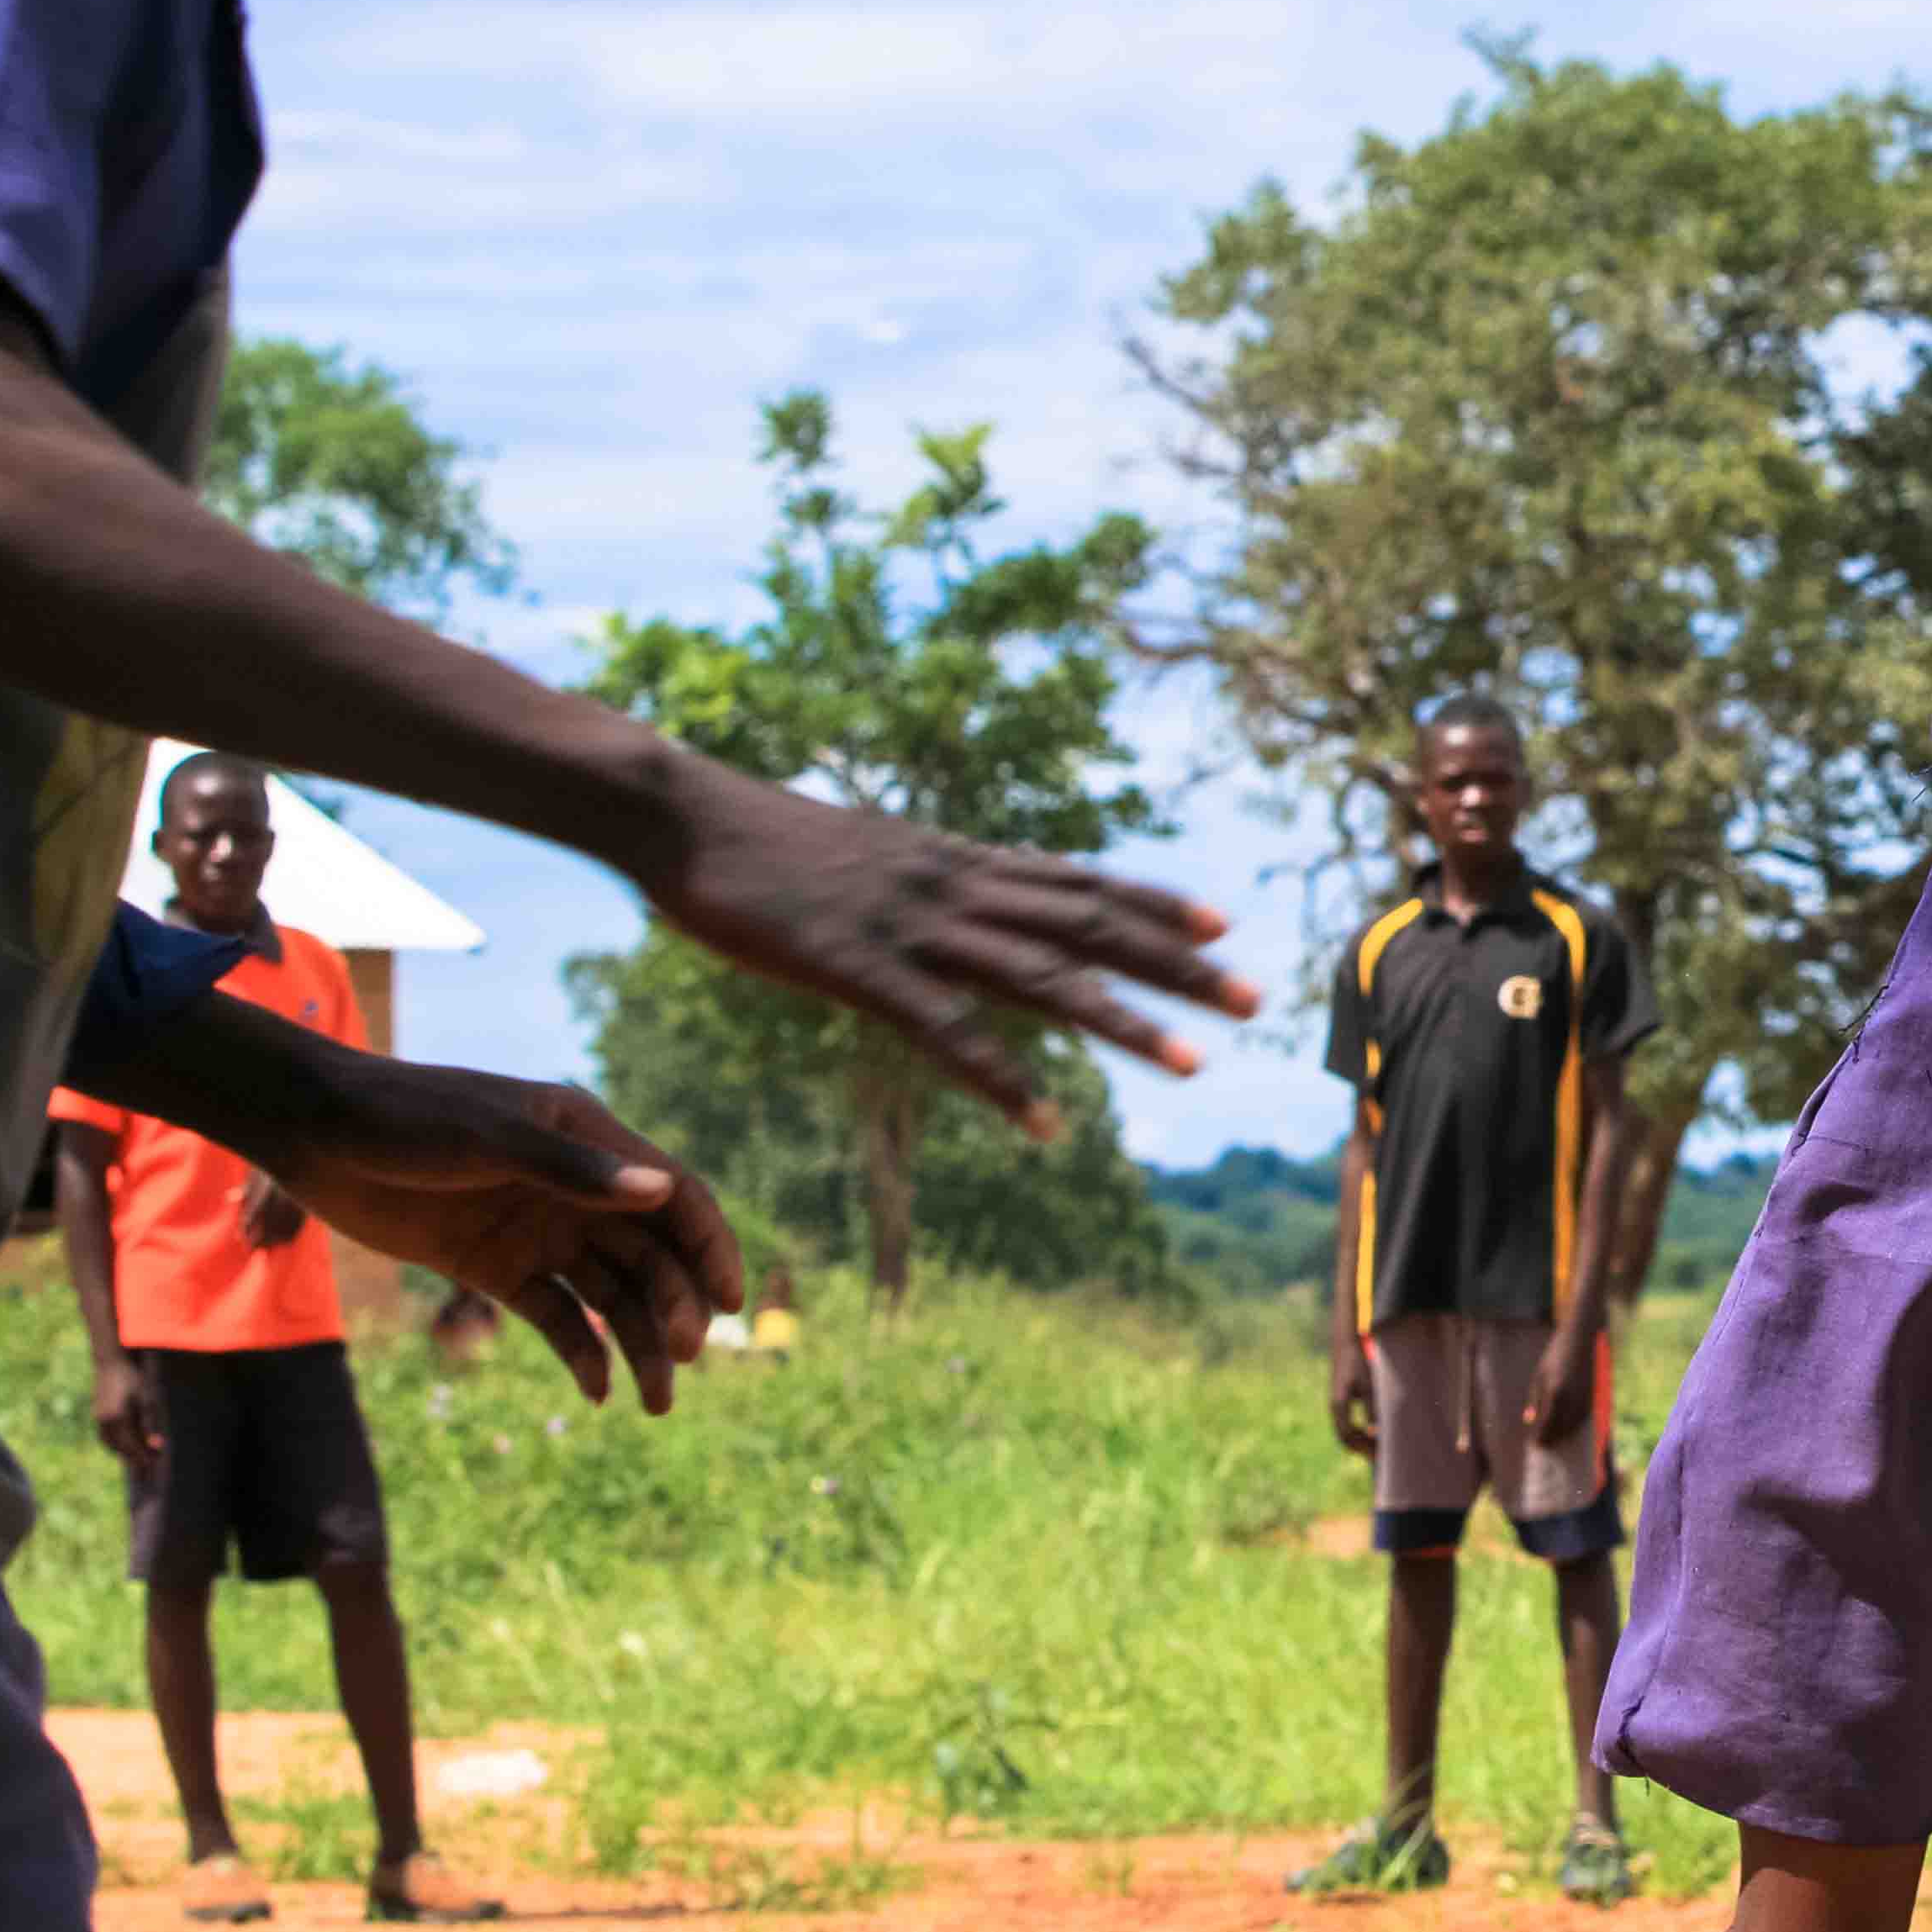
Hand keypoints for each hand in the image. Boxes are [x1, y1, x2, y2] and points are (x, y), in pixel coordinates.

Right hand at [91, 1358, 160, 1468]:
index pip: (131, 1446)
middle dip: (136, 1456)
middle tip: (153, 1458)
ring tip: (142, 1454)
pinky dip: (116, 1445)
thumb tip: (156, 1445)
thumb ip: (149, 1424)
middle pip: (121, 1448)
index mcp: (118, 1418)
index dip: (143, 1456)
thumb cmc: (134, 1379)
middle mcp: (105, 1422)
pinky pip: (106, 1438)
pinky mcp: (97, 1416)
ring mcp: (99, 1419)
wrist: (112, 1363)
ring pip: (111, 1445)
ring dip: (125, 1452)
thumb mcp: (146, 1400)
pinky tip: (128, 1444)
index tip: (155, 1461)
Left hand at [247, 1061, 744, 1415]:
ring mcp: (537, 1230)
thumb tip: (663, 1193)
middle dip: (675, 1307)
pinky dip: (581, 1352)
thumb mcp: (490, 1138)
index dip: (711, 1246)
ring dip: (640, 1342)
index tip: (731, 1303)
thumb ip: (573, 1170)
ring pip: (610, 1294)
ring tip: (656, 1399)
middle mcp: (576, 1188)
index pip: (675, 1197)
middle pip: (651, 1255)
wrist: (317, 1134)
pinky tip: (597, 1391)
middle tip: (681, 1359)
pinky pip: (554, 1317)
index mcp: (590, 1141)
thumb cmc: (407, 1117)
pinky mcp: (495, 1267)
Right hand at [636, 764, 1260, 1137]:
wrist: (679, 812)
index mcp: (954, 859)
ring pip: (1041, 981)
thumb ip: (918, 875)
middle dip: (1176, 967)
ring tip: (1192, 1067)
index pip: (1078, 880)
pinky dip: (1001, 1077)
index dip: (1155, 903)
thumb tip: (956, 885)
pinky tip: (1046, 1120)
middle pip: (1088, 930)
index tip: (1222, 925)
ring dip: (1122, 1027)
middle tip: (1252, 1002)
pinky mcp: (856, 970)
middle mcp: (953, 887)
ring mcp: (911, 928)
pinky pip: (944, 1033)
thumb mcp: (862, 849)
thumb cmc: (758, 838)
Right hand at [1328, 1338, 1376, 1456]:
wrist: (1346, 1343)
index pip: (1347, 1436)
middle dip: (1361, 1448)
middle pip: (1344, 1438)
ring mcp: (1337, 1405)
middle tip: (1379, 1455)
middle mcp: (1335, 1407)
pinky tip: (1373, 1432)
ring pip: (1345, 1431)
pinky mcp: (1342, 1400)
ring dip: (1360, 1441)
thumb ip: (1372, 1408)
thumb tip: (1376, 1431)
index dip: (1362, 1447)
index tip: (1378, 1453)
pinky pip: (1347, 1423)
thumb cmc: (1358, 1362)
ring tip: (1378, 1447)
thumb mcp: (1368, 1385)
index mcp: (1339, 1405)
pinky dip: (1358, 1432)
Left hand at [1529, 1324, 1602, 1442]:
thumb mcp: (1540, 1375)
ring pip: (1574, 1425)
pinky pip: (1583, 1418)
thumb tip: (1529, 1420)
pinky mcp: (1592, 1396)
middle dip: (1552, 1439)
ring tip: (1554, 1441)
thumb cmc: (1556, 1354)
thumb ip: (1535, 1399)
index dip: (1541, 1436)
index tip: (1534, 1445)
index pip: (1547, 1424)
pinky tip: (1567, 1429)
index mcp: (1556, 1394)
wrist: (1582, 1339)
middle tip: (1542, 1446)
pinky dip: (1574, 1426)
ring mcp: (1584, 1398)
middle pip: (1561, 1428)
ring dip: (1564, 1435)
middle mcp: (1572, 1399)